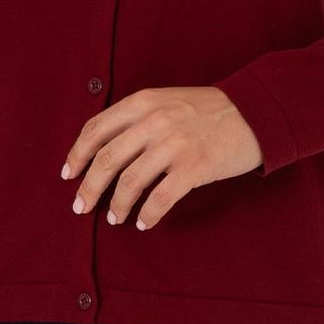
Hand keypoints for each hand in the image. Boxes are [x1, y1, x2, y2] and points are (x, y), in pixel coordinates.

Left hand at [61, 85, 262, 229]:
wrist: (254, 113)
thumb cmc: (208, 111)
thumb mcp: (166, 101)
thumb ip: (136, 119)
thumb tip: (103, 151)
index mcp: (142, 102)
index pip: (96, 129)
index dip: (77, 155)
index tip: (69, 175)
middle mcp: (154, 121)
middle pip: (106, 159)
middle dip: (88, 187)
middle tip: (80, 206)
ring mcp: (174, 144)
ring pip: (130, 182)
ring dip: (116, 205)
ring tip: (114, 218)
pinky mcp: (194, 167)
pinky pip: (161, 198)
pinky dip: (147, 215)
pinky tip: (144, 223)